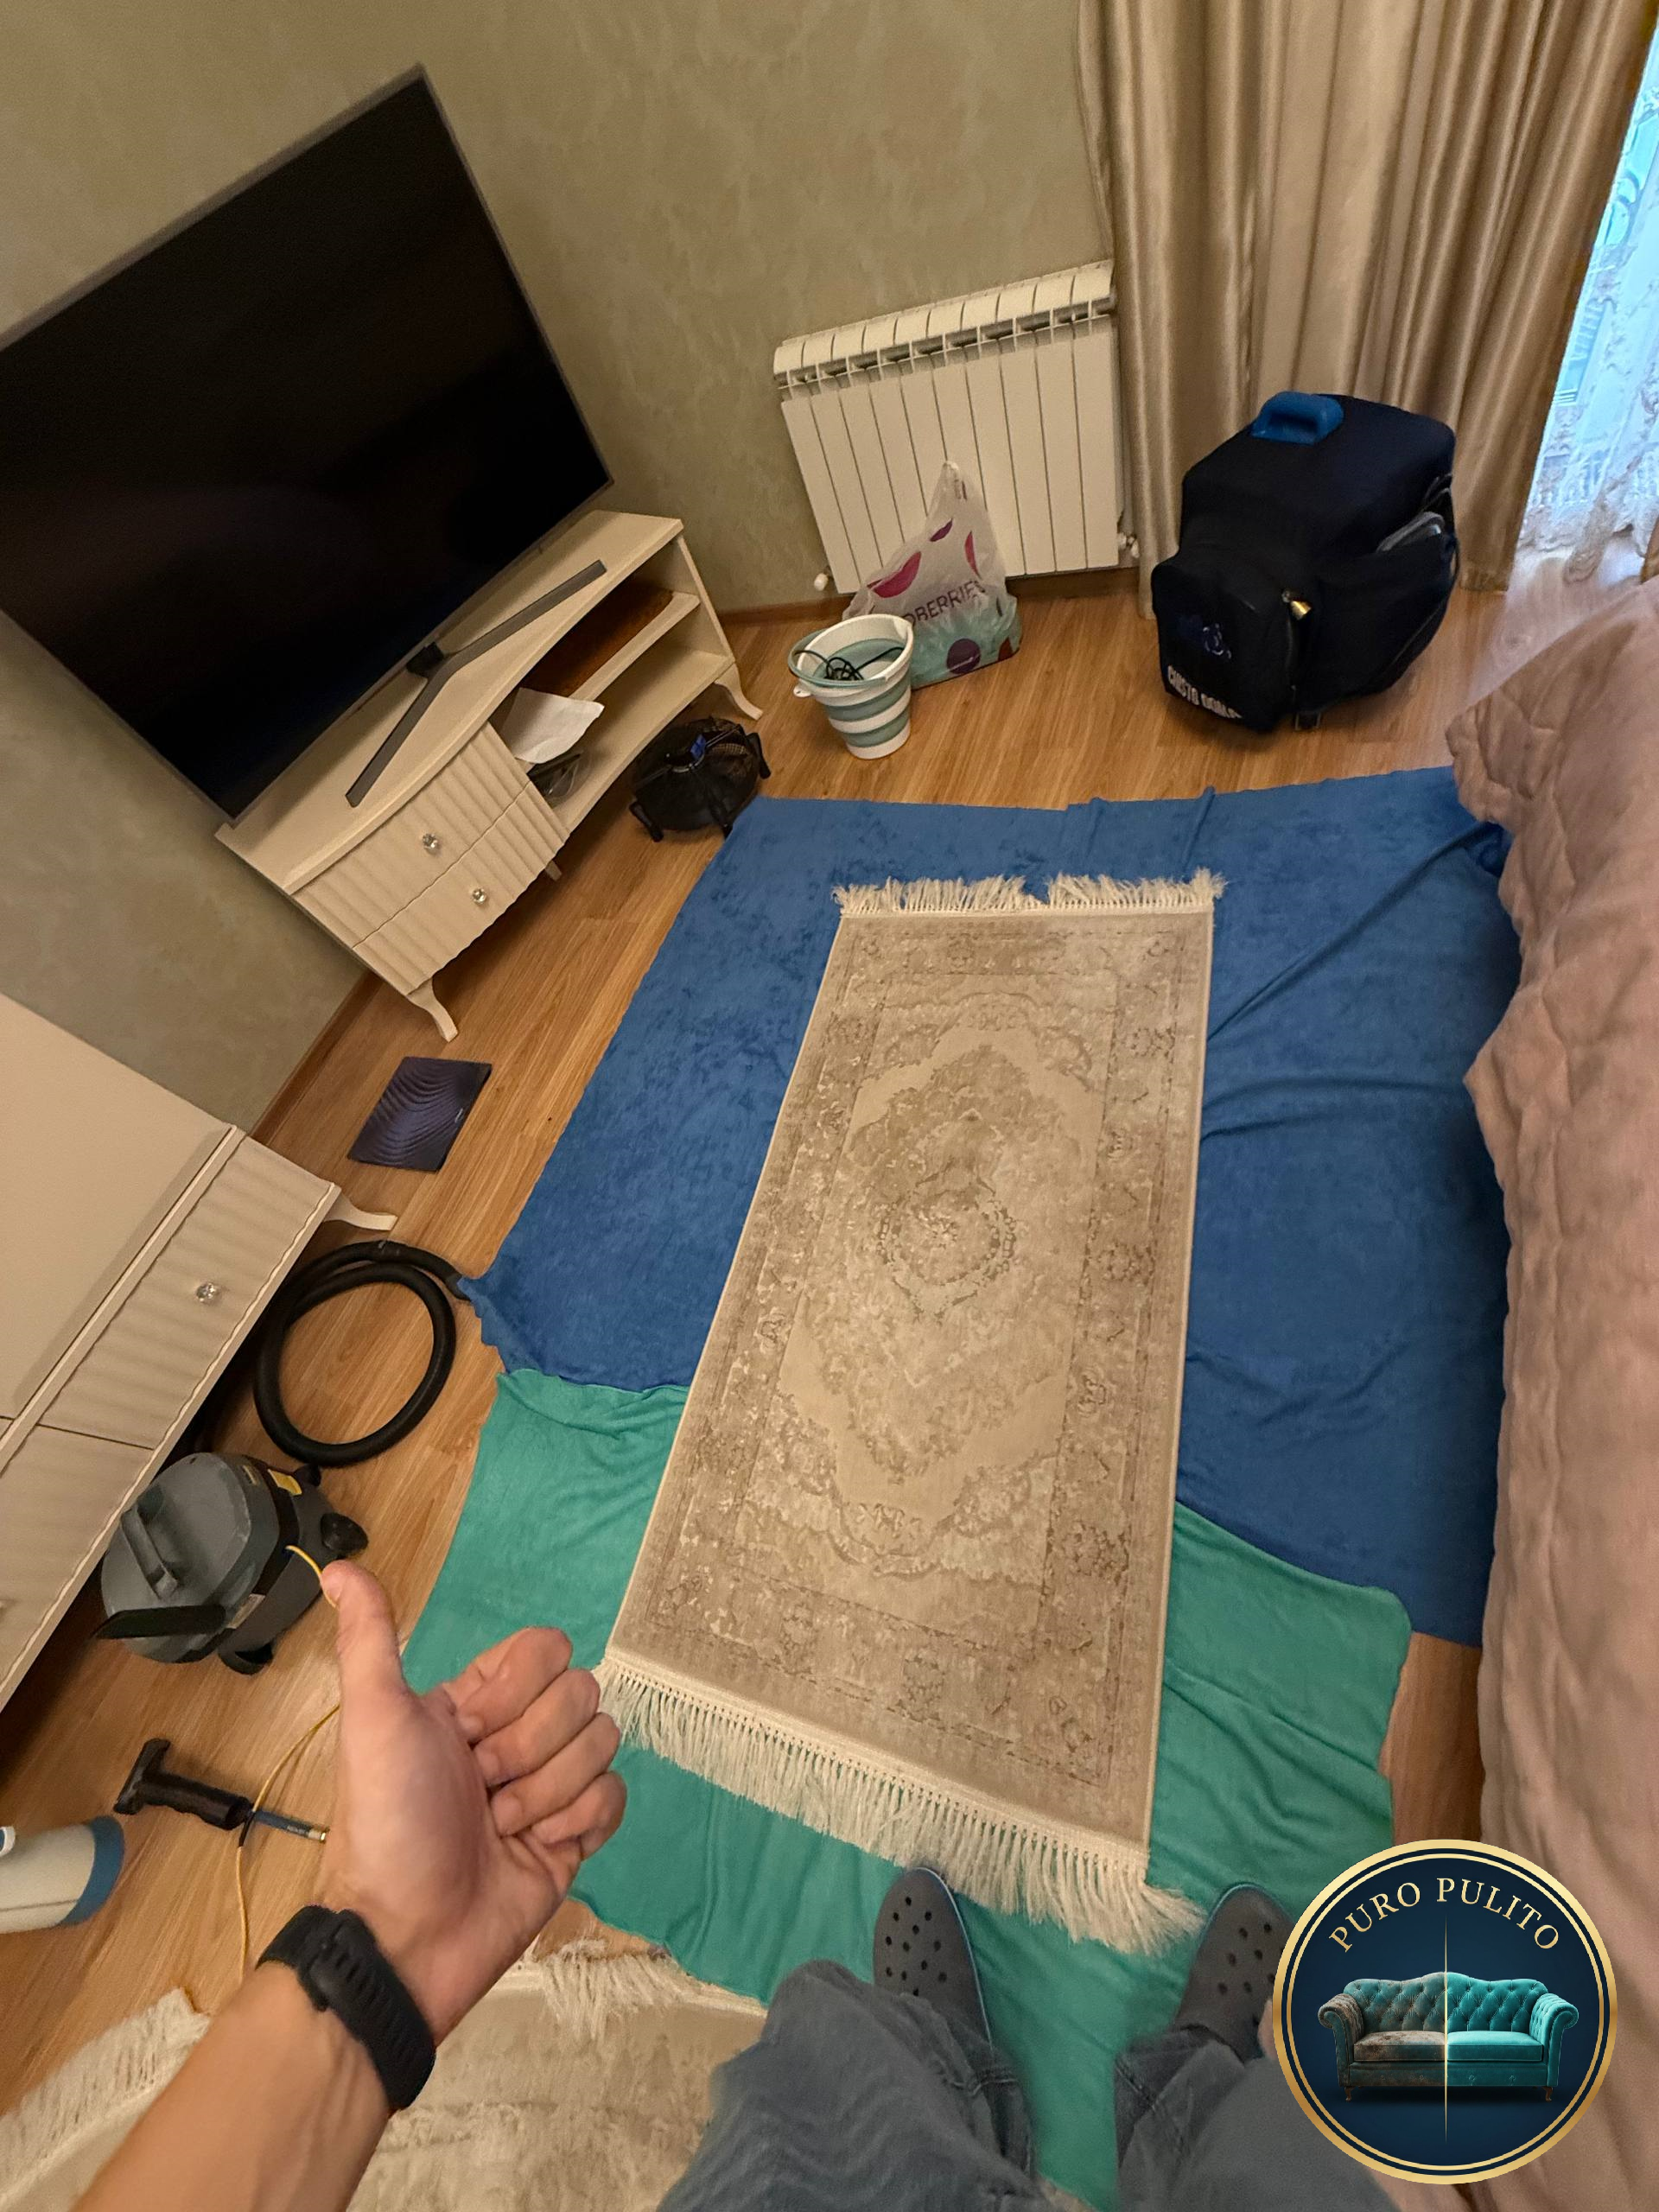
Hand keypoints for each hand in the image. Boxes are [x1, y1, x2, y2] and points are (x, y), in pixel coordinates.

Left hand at [313, 1563, 623, 2039]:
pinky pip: (615, 1797)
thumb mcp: (373, 1721)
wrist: (405, 1938)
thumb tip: (342, 1567)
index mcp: (473, 1704)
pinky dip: (580, 1822)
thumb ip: (369, 1640)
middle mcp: (515, 1738)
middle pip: (581, 1695)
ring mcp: (548, 1789)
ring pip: (602, 1744)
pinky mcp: (575, 1840)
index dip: (517, 1690)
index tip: (469, 1732)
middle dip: (531, 1747)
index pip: (546, 1650)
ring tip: (502, 1827)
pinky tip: (539, 1847)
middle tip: (482, 1788)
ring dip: (550, 1790)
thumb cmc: (387, 1824)